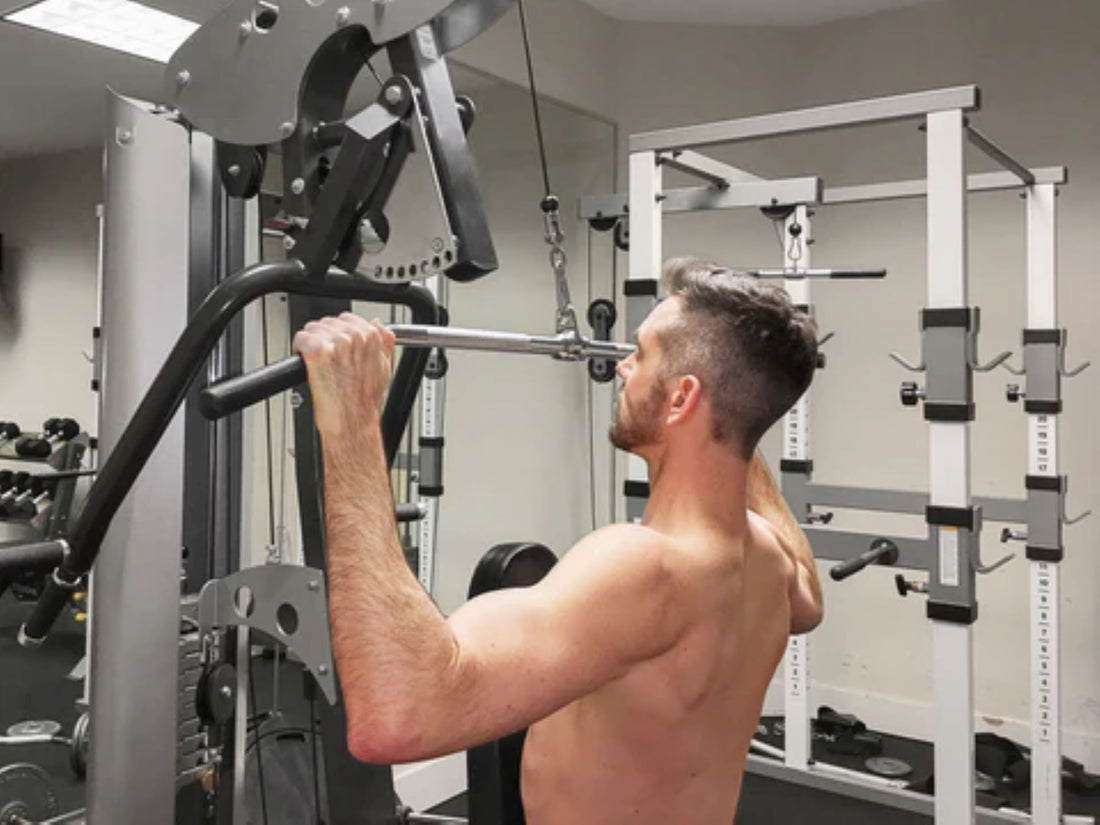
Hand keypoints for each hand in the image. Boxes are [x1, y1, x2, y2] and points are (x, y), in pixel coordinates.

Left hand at [293, 312, 395, 438]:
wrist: (352, 421)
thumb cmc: (365, 402)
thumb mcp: (385, 369)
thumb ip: (383, 344)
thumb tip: (380, 326)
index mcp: (371, 337)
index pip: (347, 319)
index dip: (337, 333)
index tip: (335, 346)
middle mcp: (354, 336)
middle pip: (327, 323)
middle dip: (323, 338)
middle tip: (325, 359)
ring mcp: (335, 343)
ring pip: (312, 329)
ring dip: (310, 343)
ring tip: (316, 363)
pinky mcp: (318, 351)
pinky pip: (301, 338)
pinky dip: (298, 349)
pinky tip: (306, 364)